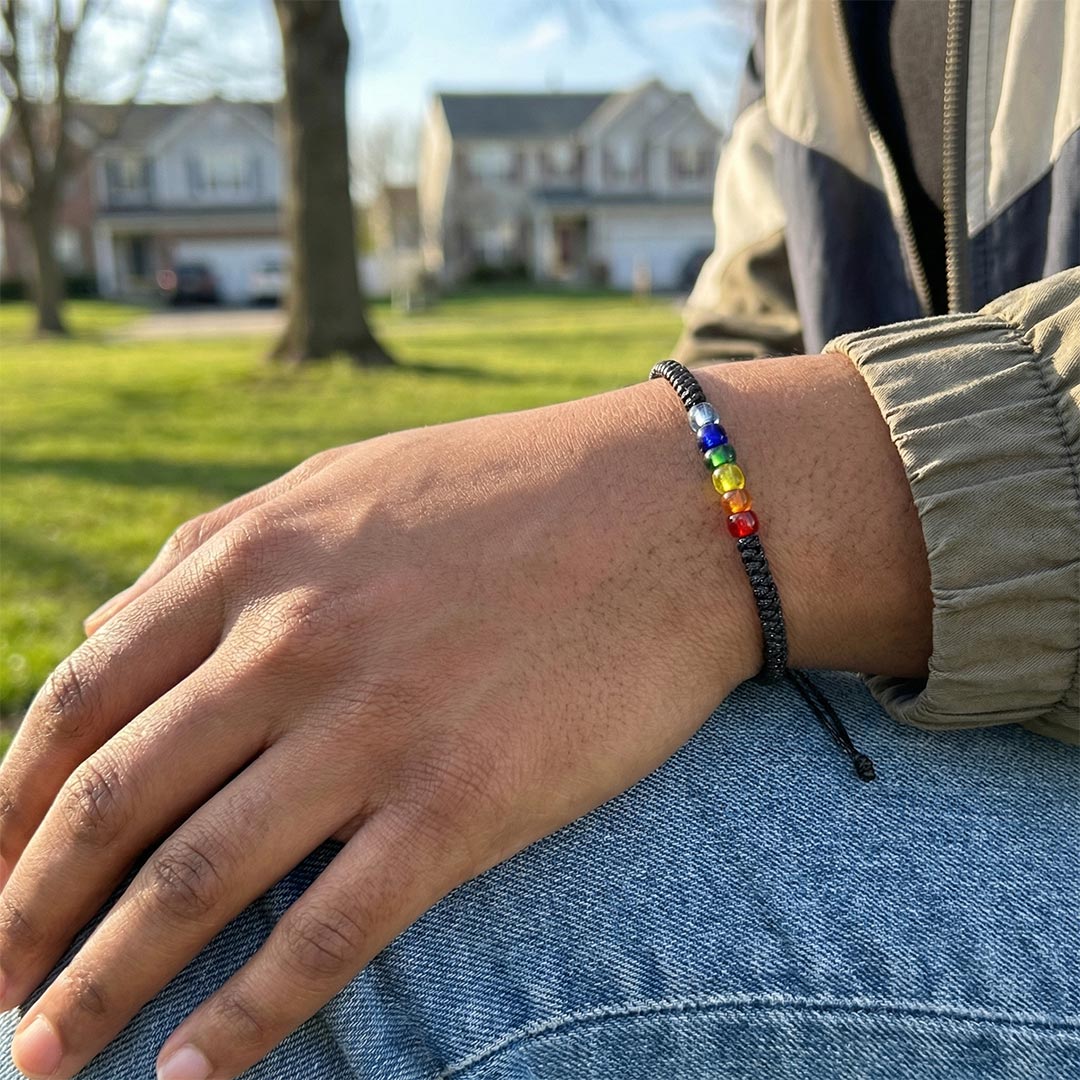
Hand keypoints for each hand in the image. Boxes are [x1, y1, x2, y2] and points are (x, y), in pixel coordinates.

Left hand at [0, 378, 760, 1078]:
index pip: (76, 704)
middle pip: (112, 807)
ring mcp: (375, 728)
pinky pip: (326, 935)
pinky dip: (244, 1018)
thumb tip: (100, 629)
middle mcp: (293, 645)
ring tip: (41, 1057)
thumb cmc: (506, 492)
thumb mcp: (340, 486)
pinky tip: (189, 1075)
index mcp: (255, 562)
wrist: (671, 511)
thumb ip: (213, 551)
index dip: (4, 808)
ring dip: (98, 989)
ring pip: (193, 885)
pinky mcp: (463, 803)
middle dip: (23, 915)